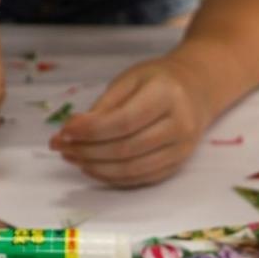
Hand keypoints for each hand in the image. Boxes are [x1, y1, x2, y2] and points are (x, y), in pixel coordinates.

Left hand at [52, 54, 213, 186]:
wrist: (197, 90)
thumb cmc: (158, 80)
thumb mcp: (130, 79)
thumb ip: (104, 105)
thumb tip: (73, 130)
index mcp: (167, 95)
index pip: (124, 121)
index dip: (91, 130)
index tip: (64, 130)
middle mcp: (179, 125)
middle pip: (126, 149)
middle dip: (87, 150)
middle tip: (60, 145)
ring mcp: (181, 149)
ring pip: (132, 169)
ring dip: (95, 167)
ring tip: (72, 157)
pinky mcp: (177, 165)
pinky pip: (140, 178)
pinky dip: (111, 177)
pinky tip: (92, 167)